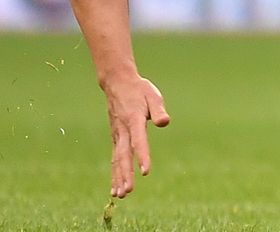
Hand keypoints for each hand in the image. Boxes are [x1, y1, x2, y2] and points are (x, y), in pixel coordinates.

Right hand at [102, 73, 169, 197]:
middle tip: (128, 191)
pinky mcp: (116, 138)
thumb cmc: (140, 90)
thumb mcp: (153, 95)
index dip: (143, 156)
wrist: (118, 84)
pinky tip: (115, 187)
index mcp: (134, 120)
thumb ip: (158, 110)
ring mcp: (117, 135)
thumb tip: (164, 122)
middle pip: (124, 155)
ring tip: (121, 195)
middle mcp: (123, 130)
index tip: (146, 171)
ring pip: (117, 159)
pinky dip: (115, 173)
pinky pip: (114, 158)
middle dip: (126, 174)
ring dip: (119, 178)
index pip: (139, 140)